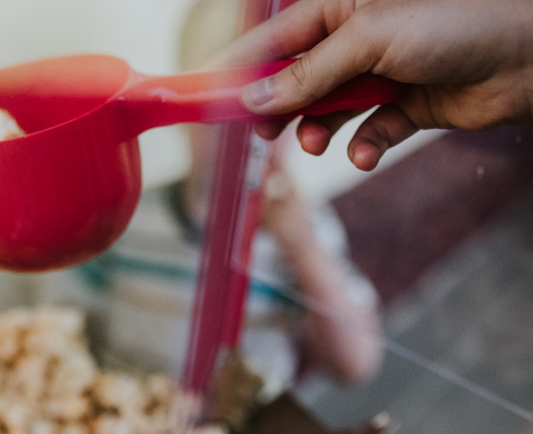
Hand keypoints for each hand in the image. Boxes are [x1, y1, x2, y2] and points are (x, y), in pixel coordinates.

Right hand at [214, 0, 532, 169]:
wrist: (531, 54)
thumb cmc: (457, 23)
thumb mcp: (368, 40)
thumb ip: (307, 74)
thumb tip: (252, 101)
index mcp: (339, 7)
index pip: (271, 41)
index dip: (234, 71)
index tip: (200, 99)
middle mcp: (356, 40)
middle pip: (293, 81)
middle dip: (276, 110)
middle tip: (262, 134)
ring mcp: (381, 73)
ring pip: (326, 111)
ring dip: (318, 131)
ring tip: (321, 142)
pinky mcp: (407, 106)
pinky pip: (367, 132)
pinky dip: (362, 146)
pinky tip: (366, 151)